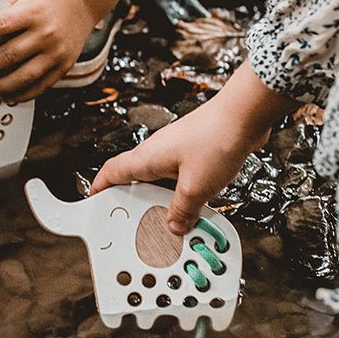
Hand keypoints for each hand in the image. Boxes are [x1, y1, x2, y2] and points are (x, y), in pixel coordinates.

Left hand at [0, 0, 98, 102]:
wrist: (80, 1)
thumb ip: (0, 12)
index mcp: (32, 12)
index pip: (0, 25)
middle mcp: (46, 33)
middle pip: (9, 55)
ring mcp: (57, 52)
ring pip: (24, 75)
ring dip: (0, 87)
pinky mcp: (64, 66)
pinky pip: (41, 85)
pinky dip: (23, 94)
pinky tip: (7, 97)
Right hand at [90, 63, 299, 233]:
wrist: (245, 113)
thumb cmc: (217, 138)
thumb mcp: (196, 186)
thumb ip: (183, 210)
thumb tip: (174, 224)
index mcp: (147, 158)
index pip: (112, 171)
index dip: (99, 187)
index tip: (93, 201)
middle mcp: (158, 151)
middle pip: (136, 178)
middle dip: (134, 200)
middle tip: (135, 222)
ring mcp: (177, 149)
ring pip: (160, 179)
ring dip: (163, 198)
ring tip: (169, 220)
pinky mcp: (195, 149)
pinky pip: (180, 175)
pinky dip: (182, 191)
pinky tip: (195, 204)